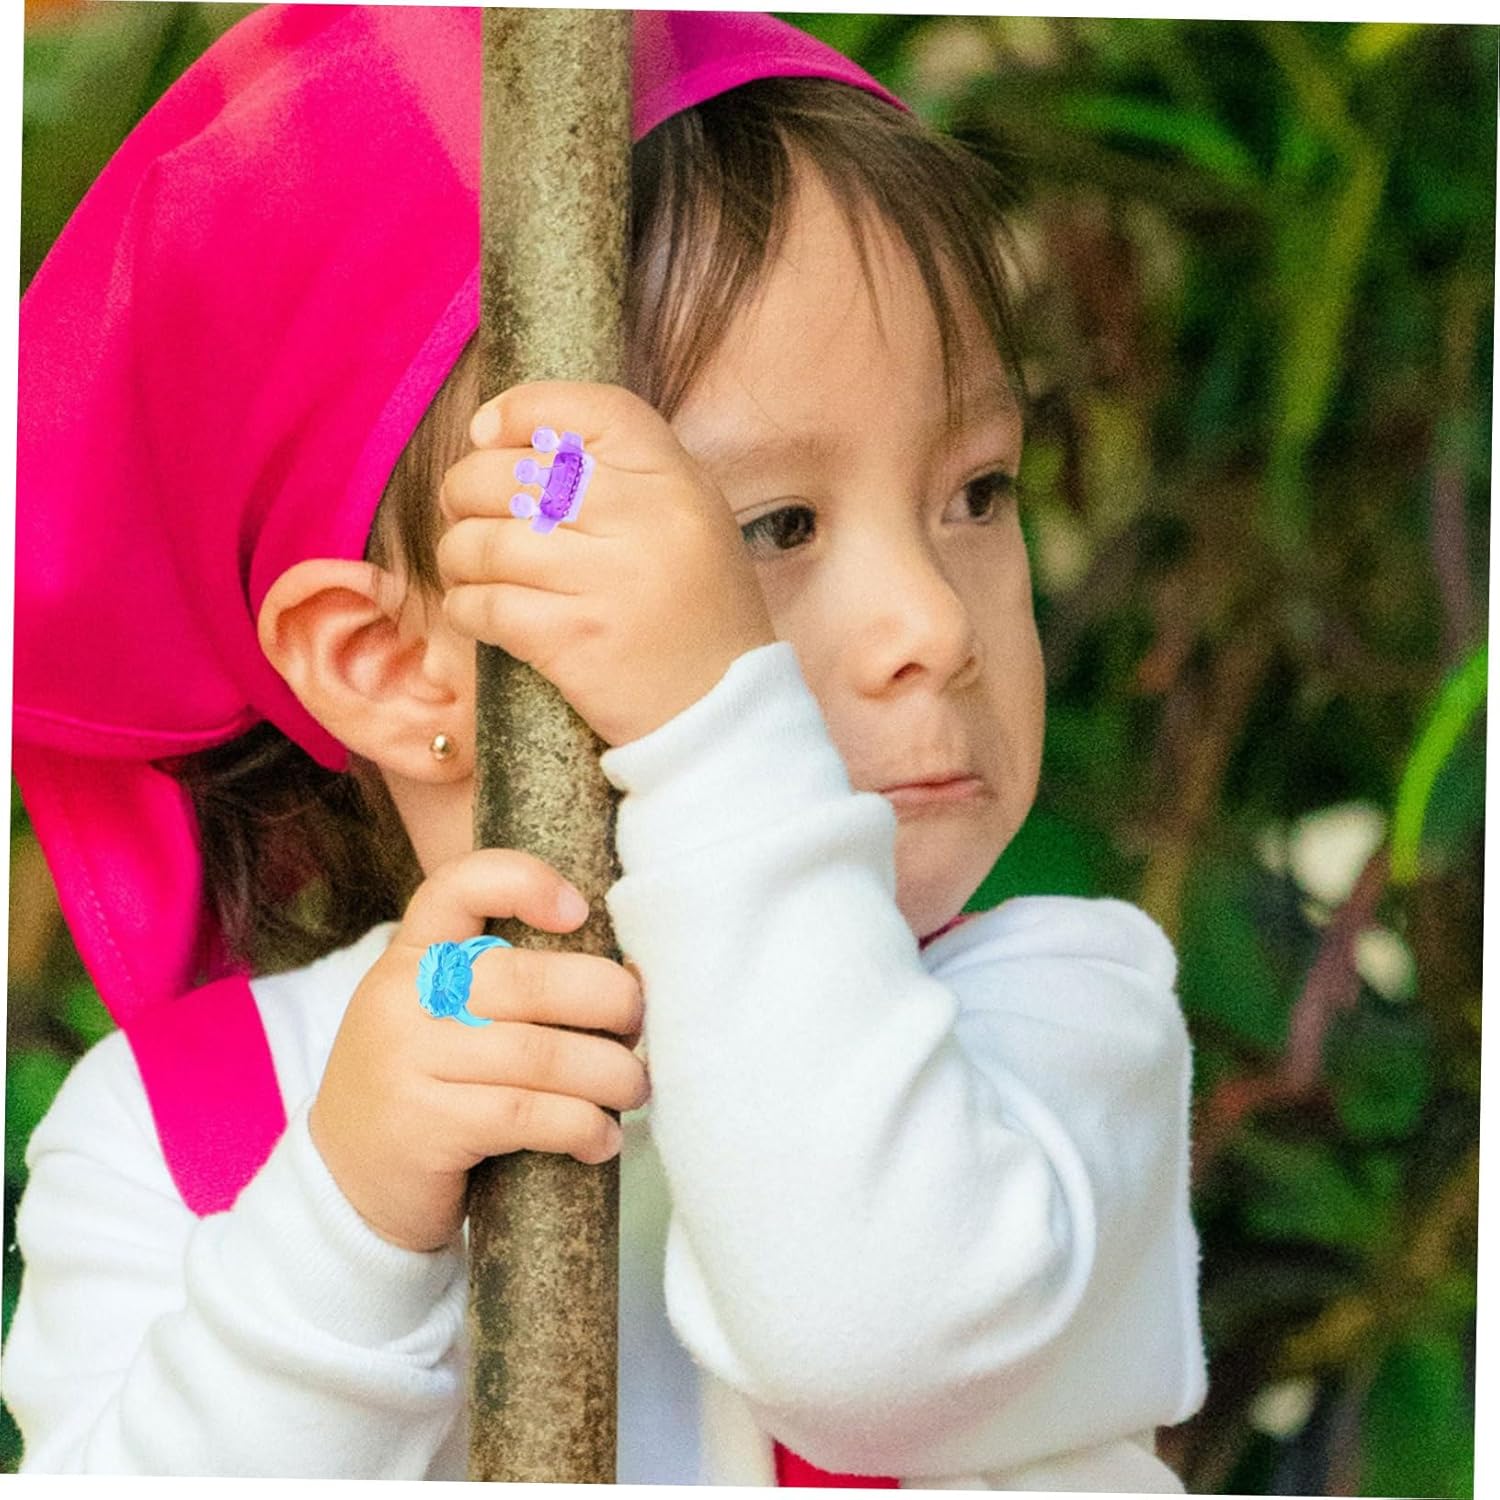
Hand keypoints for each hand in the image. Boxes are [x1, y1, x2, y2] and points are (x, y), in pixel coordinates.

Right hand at [308, 848, 649, 1253]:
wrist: (345, 1185)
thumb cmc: (425, 1086)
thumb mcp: (439, 1014)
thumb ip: (504, 983)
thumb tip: (627, 975)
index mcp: (413, 956)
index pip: (460, 887)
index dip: (525, 881)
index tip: (580, 911)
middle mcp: (403, 998)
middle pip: (529, 980)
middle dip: (608, 1001)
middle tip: (638, 1024)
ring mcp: (407, 1062)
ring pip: (540, 1055)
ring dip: (610, 1074)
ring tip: (635, 1087)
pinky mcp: (424, 1127)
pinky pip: (527, 1115)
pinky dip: (582, 1126)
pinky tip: (602, 1138)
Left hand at [436, 380, 775, 747]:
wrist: (723, 713)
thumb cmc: (696, 614)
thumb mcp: (690, 521)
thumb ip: (624, 474)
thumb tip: (505, 441)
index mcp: (675, 482)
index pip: (588, 412)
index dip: (523, 410)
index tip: (488, 431)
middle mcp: (644, 522)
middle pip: (514, 474)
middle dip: (466, 490)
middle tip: (463, 511)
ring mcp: (608, 582)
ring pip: (486, 541)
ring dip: (458, 554)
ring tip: (468, 567)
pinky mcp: (574, 640)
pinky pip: (485, 605)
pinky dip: (465, 606)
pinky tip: (477, 611)